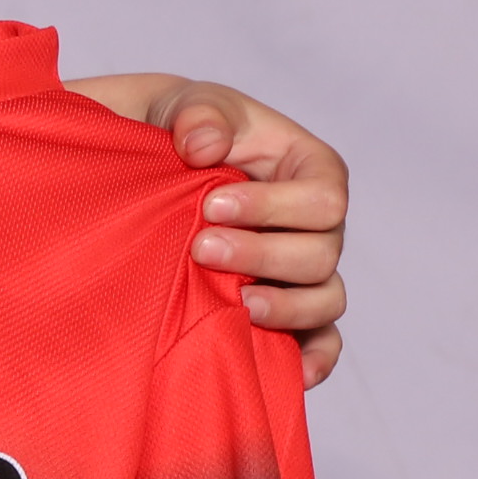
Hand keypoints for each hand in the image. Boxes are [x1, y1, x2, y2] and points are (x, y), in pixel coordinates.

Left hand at [62, 74, 348, 384]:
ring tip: (237, 305)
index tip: (211, 206)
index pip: (324, 197)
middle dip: (264, 256)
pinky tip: (290, 373)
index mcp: (309, 170)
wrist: (151, 166)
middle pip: (323, 254)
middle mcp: (315, 226)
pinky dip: (314, 359)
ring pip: (326, 301)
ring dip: (285, 308)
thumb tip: (205, 146)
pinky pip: (320, 342)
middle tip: (202, 250)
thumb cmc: (182, 131)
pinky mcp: (282, 308)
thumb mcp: (188, 105)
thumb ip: (202, 113)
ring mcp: (301, 271)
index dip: (275, 207)